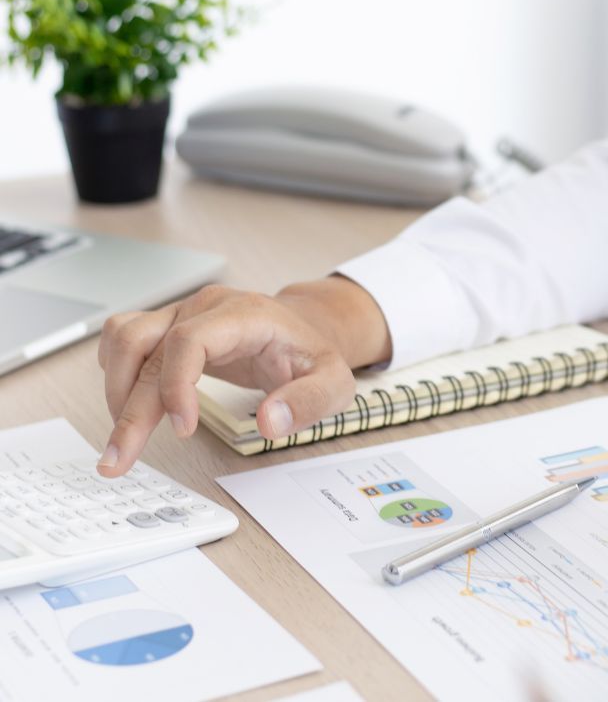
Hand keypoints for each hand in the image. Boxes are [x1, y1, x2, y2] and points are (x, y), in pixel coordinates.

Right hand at [96, 276, 390, 475]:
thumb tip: (271, 423)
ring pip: (124, 339)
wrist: (304, 329)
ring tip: (124, 438)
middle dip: (130, 409)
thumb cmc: (312, 355)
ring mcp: (183, 312)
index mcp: (245, 315)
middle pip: (148, 347)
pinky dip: (116, 372)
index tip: (182, 429)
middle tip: (120, 459)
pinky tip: (126, 406)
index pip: (191, 340)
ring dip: (116, 389)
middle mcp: (206, 307)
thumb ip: (308, 402)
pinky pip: (122, 338)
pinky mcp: (168, 325)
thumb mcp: (333, 382)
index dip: (177, 385)